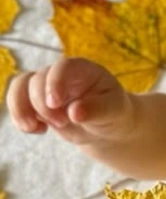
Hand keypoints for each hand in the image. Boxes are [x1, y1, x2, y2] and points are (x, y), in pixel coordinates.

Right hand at [7, 57, 133, 145]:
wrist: (107, 126)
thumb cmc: (114, 113)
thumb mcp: (113, 111)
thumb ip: (96, 109)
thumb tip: (75, 112)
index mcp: (82, 69)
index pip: (62, 68)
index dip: (54, 83)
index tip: (55, 104)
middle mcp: (60, 74)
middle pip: (37, 80)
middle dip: (43, 106)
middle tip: (62, 123)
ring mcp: (46, 87)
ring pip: (20, 87)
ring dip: (21, 109)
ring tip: (36, 128)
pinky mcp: (37, 102)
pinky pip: (18, 103)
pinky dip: (20, 118)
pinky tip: (37, 130)